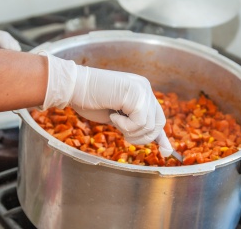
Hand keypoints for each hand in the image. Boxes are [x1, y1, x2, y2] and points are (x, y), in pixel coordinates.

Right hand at [41, 52, 172, 156]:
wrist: (74, 86)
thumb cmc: (91, 101)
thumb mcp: (118, 117)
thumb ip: (134, 125)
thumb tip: (154, 142)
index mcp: (141, 92)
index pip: (158, 118)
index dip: (161, 136)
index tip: (167, 152)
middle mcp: (145, 89)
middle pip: (158, 124)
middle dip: (142, 137)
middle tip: (124, 134)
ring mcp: (142, 89)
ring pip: (149, 126)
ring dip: (130, 131)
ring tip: (115, 120)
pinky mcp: (136, 93)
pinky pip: (140, 122)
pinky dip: (125, 125)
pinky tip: (113, 115)